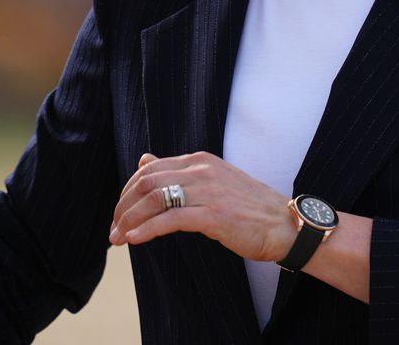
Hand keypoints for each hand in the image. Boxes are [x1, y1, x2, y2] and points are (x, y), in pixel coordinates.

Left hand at [109, 151, 298, 262]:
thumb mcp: (211, 181)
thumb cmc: (248, 206)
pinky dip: (148, 229)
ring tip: (119, 237)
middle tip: (113, 228)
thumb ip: (177, 172)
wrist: (284, 224)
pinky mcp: (214, 215)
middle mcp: (201, 170)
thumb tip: (144, 160)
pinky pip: (171, 219)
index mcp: (199, 160)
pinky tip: (135, 239)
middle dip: (124, 206)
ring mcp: (208, 190)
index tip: (119, 212)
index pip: (150, 169)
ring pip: (155, 198)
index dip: (128, 191)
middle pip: (147, 182)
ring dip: (131, 219)